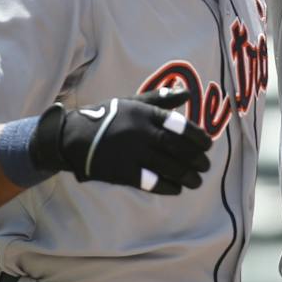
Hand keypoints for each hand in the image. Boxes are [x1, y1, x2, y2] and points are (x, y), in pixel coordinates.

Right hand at [31, 87, 210, 194]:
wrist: (73, 137)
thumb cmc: (108, 117)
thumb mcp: (132, 102)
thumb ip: (160, 99)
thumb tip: (186, 93)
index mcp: (145, 114)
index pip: (179, 126)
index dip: (198, 136)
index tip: (207, 144)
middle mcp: (140, 133)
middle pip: (177, 148)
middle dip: (196, 158)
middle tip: (206, 165)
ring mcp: (132, 154)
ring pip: (168, 167)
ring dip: (187, 176)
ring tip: (197, 181)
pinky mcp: (122, 172)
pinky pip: (151, 182)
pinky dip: (167, 186)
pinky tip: (177, 188)